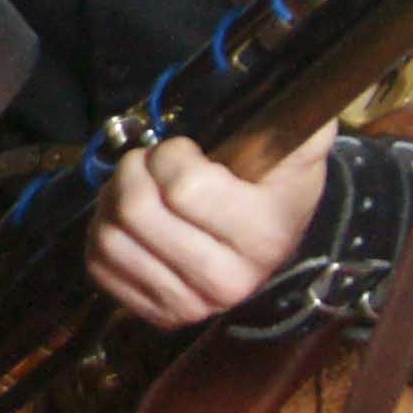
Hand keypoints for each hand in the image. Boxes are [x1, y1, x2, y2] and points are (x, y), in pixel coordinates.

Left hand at [87, 134, 331, 330]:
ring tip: (136, 188)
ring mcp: (192, 306)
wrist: (271, 243)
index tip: (186, 151)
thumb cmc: (275, 189)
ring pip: (109, 237)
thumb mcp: (298, 152)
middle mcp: (229, 283)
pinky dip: (102, 233)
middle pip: (137, 212)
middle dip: (133, 171)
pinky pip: (99, 267)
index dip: (171, 155)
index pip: (182, 187)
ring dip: (112, 200)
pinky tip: (128, 221)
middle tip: (148, 163)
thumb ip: (301, 125)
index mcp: (263, 237)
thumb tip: (314, 97)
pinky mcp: (159, 315)